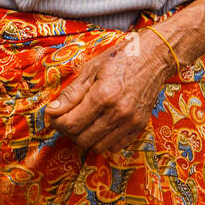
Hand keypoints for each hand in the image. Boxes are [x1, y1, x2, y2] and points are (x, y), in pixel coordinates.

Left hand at [45, 30, 173, 154]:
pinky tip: (99, 126)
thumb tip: (51, 111)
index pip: (71, 123)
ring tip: (83, 122)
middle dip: (69, 131)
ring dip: (85, 138)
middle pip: (82, 138)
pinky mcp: (139, 127)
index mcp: (104, 95)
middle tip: (66, 119)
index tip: (54, 115)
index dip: (57, 122)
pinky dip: (103, 141)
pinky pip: (115, 147)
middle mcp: (119, 112)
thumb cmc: (119, 59)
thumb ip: (71, 93)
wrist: (153, 58)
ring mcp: (131, 122)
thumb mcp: (91, 70)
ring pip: (98, 146)